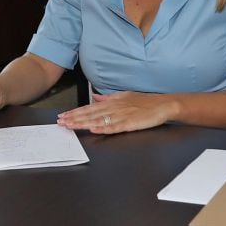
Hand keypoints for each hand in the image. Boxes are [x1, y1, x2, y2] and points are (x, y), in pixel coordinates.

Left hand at [56, 92, 174, 134]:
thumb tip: (95, 97)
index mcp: (112, 102)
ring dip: (83, 123)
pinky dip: (103, 128)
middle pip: (90, 114)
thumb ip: (108, 98)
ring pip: (98, 120)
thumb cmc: (145, 102)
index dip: (75, 112)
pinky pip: (114, 127)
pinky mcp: (130, 123)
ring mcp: (122, 115)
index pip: (89, 108)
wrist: (163, 104)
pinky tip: (94, 129)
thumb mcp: (124, 96)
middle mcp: (114, 108)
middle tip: (61, 122)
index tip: (63, 115)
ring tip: (71, 125)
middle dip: (74, 118)